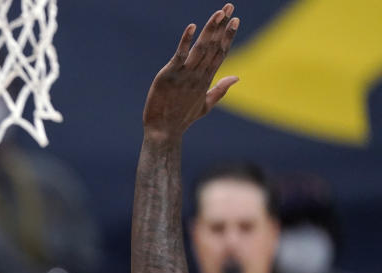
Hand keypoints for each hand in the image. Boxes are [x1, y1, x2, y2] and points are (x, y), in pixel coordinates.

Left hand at [142, 3, 239, 141]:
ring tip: (219, 13)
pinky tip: (192, 27)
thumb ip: (220, 89)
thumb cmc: (182, 119)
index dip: (228, 36)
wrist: (163, 132)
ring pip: (200, 48)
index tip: (235, 20)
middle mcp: (198, 75)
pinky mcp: (168, 76)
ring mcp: (184, 75)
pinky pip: (179, 56)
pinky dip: (186, 41)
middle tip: (230, 7)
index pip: (220, 53)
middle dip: (222, 26)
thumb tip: (237, 76)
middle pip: (213, 46)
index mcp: (206, 80)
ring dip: (210, 29)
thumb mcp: (205, 105)